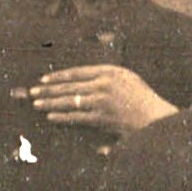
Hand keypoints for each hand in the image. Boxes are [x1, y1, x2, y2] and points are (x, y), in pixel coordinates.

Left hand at [30, 65, 178, 134]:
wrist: (158, 118)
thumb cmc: (145, 101)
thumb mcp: (129, 80)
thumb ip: (108, 78)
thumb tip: (85, 83)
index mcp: (111, 71)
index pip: (78, 72)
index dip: (59, 76)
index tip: (45, 79)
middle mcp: (105, 83)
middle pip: (70, 86)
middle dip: (49, 89)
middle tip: (33, 92)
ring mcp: (102, 100)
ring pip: (70, 100)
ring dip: (51, 102)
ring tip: (37, 104)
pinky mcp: (102, 117)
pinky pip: (77, 117)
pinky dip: (63, 117)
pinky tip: (51, 116)